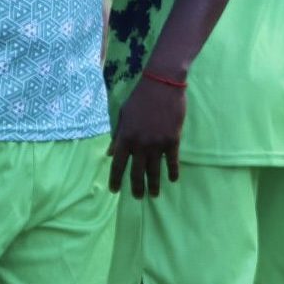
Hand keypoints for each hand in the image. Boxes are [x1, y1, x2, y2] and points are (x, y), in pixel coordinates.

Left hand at [108, 76, 185, 197]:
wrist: (163, 85)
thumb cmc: (140, 98)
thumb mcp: (123, 115)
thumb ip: (118, 135)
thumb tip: (111, 153)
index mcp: (125, 137)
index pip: (118, 164)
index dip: (116, 179)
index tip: (115, 190)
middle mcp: (140, 144)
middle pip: (136, 172)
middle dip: (136, 187)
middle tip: (137, 197)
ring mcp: (157, 144)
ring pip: (154, 171)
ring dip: (154, 185)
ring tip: (153, 195)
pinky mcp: (173, 141)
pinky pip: (172, 161)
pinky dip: (172, 172)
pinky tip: (172, 180)